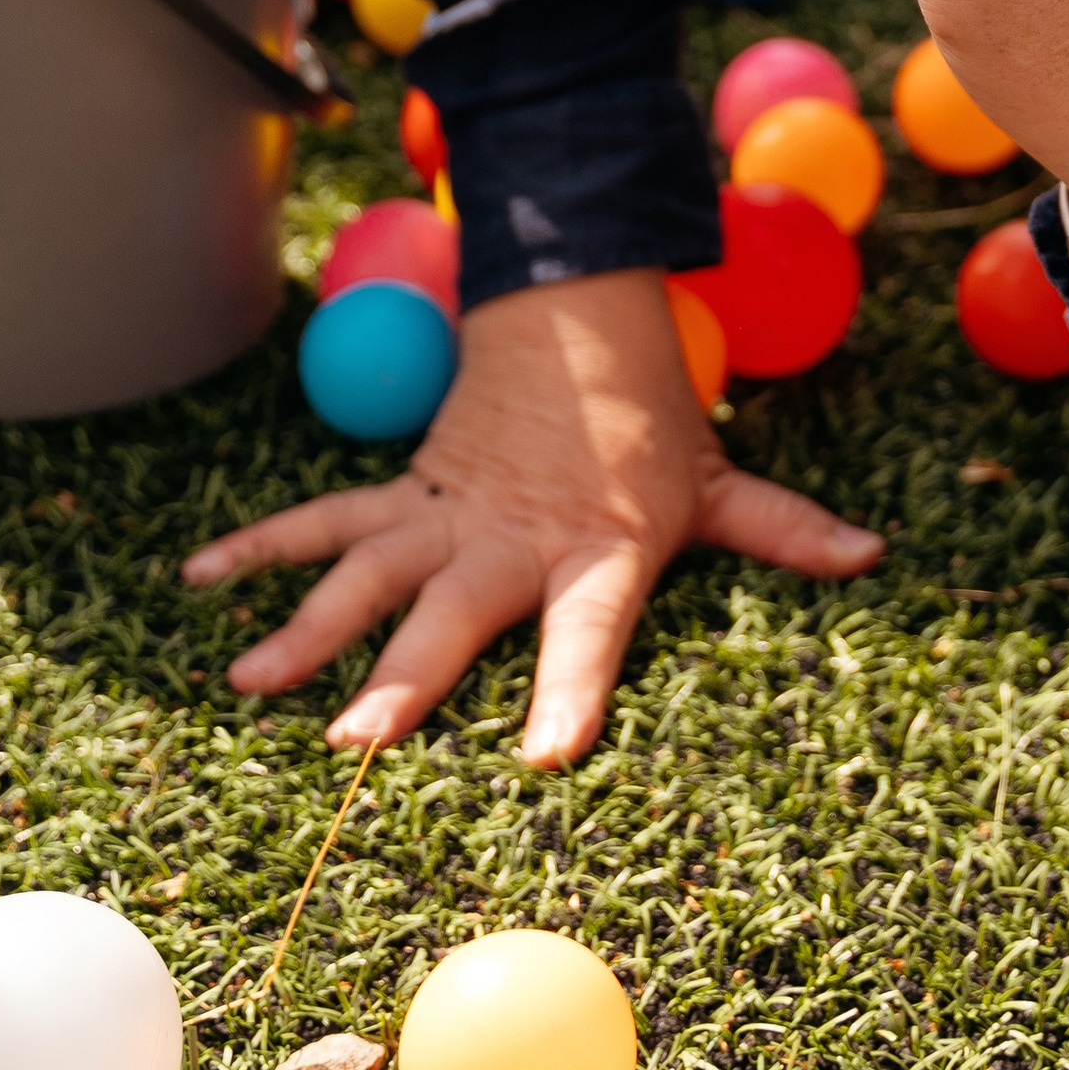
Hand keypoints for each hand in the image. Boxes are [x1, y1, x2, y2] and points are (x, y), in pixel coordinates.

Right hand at [182, 267, 882, 760]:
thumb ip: (785, 531)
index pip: (590, 631)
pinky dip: (258, 545)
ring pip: (368, 571)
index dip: (571, 691)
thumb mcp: (720, 479)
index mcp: (600, 548)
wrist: (579, 311)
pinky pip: (322, 519)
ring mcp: (447, 512)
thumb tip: (871, 559)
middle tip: (356, 743)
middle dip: (404, 680)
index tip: (546, 758)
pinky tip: (196, 581)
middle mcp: (513, 538)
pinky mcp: (405, 490)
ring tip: (250, 680)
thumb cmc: (652, 419)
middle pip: (454, 616)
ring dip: (306, 625)